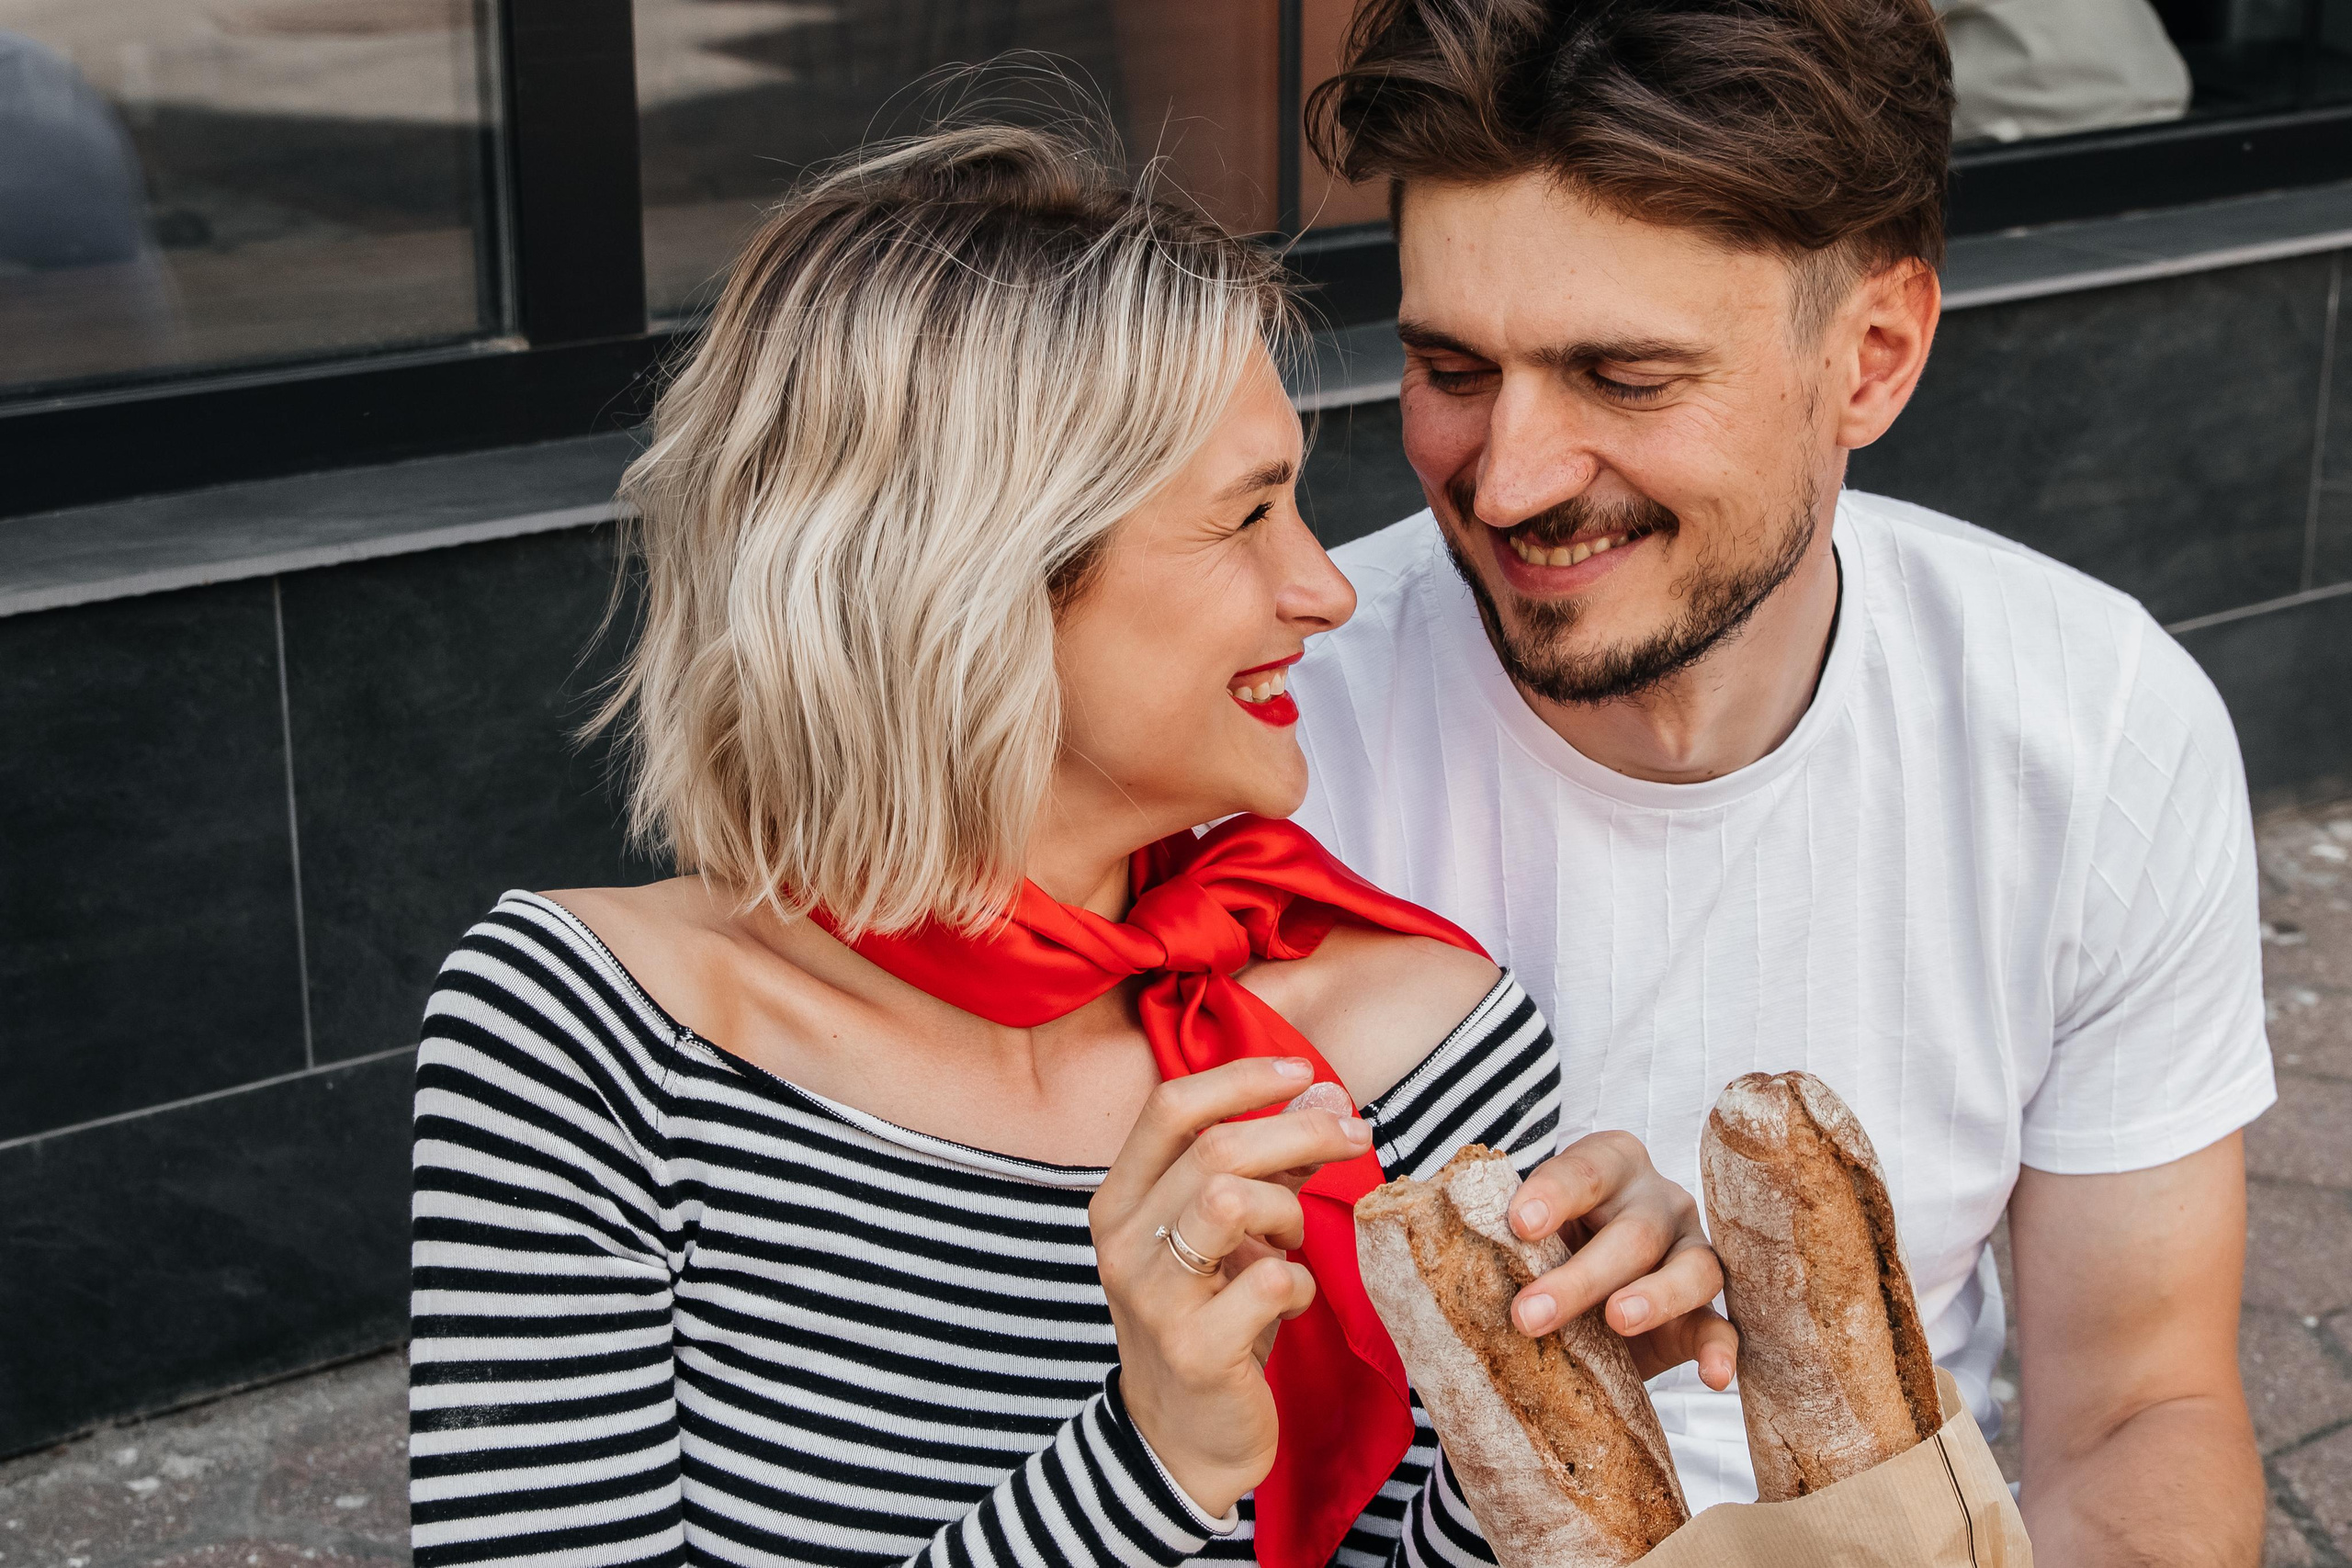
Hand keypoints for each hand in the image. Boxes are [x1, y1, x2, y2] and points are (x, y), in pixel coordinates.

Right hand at [1089, 1057, 1374, 1517]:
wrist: (1179, 1439)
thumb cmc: (1208, 1319)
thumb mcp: (1222, 1238)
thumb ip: (1265, 1169)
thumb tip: (1322, 1098)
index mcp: (1119, 1201)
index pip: (1169, 1107)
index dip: (1240, 1078)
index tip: (1302, 1071)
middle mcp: (1123, 1242)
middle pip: (1214, 1148)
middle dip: (1299, 1132)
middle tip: (1354, 1136)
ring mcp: (1153, 1297)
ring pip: (1228, 1200)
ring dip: (1286, 1210)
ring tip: (1295, 1239)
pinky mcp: (1194, 1349)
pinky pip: (1268, 1281)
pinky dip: (1300, 1284)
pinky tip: (1292, 1300)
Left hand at [1505, 1130, 1738, 1389]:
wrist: (1580, 1298)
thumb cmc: (1547, 1248)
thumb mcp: (1528, 1234)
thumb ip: (1507, 1240)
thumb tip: (1457, 1271)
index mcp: (1609, 1165)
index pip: (1584, 1170)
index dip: (1553, 1194)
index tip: (1519, 1224)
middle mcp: (1657, 1201)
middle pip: (1633, 1232)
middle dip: (1580, 1276)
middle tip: (1529, 1315)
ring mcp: (1690, 1251)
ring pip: (1693, 1268)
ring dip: (1656, 1296)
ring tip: (1616, 1319)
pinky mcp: (1704, 1309)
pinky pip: (1721, 1325)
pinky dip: (1721, 1349)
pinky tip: (1713, 1375)